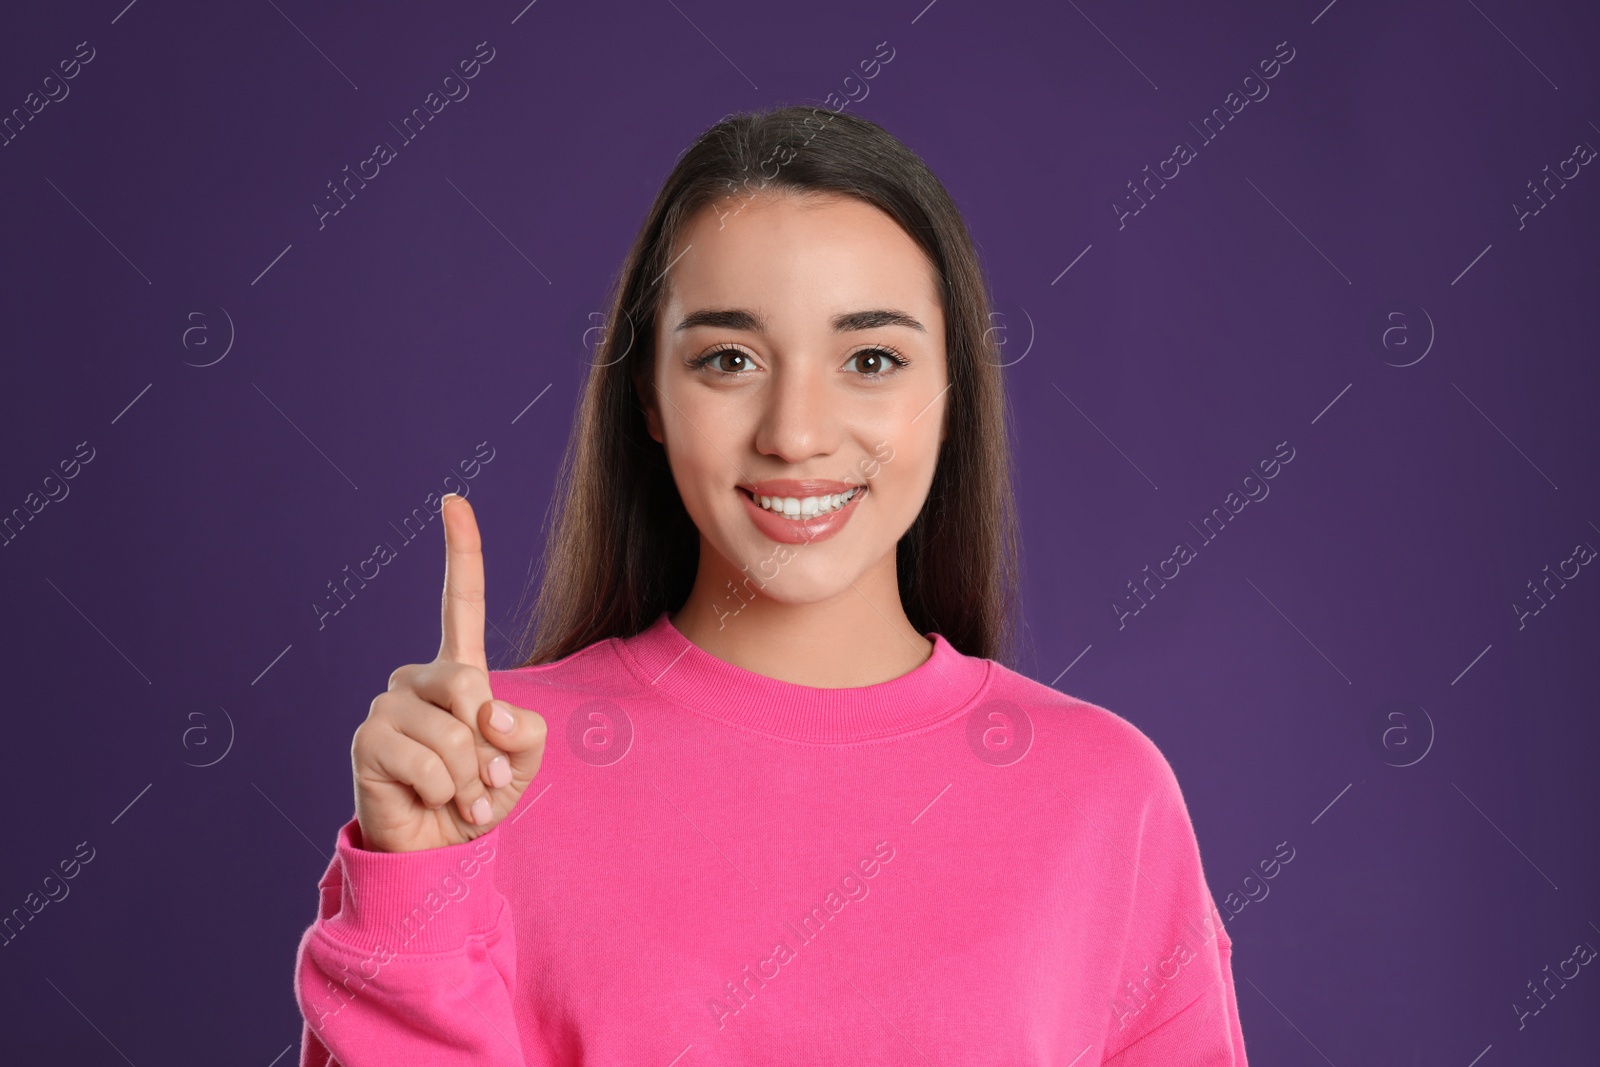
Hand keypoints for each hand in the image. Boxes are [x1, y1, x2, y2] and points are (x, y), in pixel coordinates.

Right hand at [352, 494, 546, 852]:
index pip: (459, 602)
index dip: (461, 552)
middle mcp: (415, 679)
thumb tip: (488, 711)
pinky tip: (432, 805)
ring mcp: (386, 706)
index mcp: (456, 672)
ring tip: (457, 798)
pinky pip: (433, 765)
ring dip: (472, 780)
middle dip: (490, 744)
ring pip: (456, 733)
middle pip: (470, 684)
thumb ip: (524, 731)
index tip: (453, 500)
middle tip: (484, 784)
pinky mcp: (368, 740)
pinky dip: (448, 795)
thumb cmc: (478, 799)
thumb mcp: (520, 762)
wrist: (434, 852)